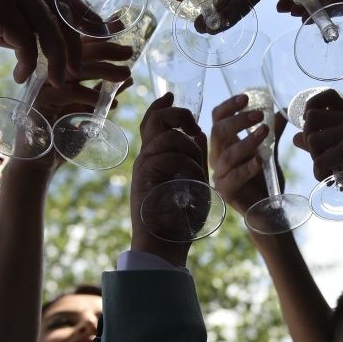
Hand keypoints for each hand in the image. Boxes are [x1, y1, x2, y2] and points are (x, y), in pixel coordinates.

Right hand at [18, 36, 133, 172]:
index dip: (99, 37)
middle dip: (104, 49)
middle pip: (73, 51)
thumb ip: (103, 92)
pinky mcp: (38, 103)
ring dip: (102, 70)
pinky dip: (91, 97)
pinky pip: (67, 92)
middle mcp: (44, 74)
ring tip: (126, 74)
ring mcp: (39, 87)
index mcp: (54, 71)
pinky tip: (111, 105)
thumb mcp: (89, 110)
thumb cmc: (62, 137)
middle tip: (128, 52)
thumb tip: (128, 76)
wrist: (39, 164)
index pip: (76, 46)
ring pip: (73, 69)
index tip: (122, 29)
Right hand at [130, 94, 208, 265]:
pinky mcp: (145, 177)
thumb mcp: (192, 179)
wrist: (164, 245)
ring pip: (167, 136)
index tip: (172, 96)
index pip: (152, 122)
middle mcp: (145, 158)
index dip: (160, 106)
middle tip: (193, 123)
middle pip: (153, 120)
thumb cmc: (179, 218)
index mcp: (154, 157)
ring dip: (189, 146)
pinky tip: (194, 179)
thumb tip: (199, 132)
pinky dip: (187, 163)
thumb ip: (193, 155)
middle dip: (177, 114)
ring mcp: (143, 167)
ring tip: (198, 166)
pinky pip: (169, 155)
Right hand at [210, 94, 285, 217]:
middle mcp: (218, 157)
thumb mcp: (269, 150)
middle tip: (259, 114)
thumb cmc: (263, 179)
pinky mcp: (226, 191)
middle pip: (218, 132)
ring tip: (265, 132)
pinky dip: (247, 168)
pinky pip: (233, 177)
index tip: (246, 98)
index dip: (229, 106)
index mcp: (225, 144)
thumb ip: (273, 131)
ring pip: (226, 154)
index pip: (218, 118)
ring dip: (246, 141)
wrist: (267, 210)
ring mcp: (220, 175)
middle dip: (237, 120)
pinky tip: (260, 161)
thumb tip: (283, 108)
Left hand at [292, 90, 342, 202]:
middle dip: (308, 139)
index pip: (328, 94)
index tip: (312, 126)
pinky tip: (332, 179)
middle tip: (321, 156)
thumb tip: (295, 138)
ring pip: (311, 140)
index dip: (311, 105)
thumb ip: (323, 142)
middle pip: (311, 117)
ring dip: (315, 160)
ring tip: (330, 170)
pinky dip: (320, 174)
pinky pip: (319, 161)